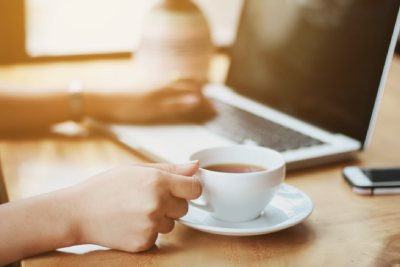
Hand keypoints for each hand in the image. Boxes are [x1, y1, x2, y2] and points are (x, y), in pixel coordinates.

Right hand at [72, 161, 200, 251]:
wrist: (78, 213)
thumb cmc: (106, 187)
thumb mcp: (136, 169)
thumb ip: (170, 169)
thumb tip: (196, 167)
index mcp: (157, 181)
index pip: (195, 188)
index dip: (189, 188)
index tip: (181, 189)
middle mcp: (157, 204)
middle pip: (185, 208)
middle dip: (172, 204)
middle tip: (149, 199)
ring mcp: (150, 225)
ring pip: (171, 224)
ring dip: (160, 219)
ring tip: (136, 211)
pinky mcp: (143, 243)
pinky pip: (157, 236)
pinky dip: (148, 232)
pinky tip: (130, 223)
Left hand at [84, 79, 215, 122]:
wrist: (105, 99)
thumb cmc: (129, 107)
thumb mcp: (155, 111)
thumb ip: (177, 106)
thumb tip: (198, 101)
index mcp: (169, 88)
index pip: (195, 93)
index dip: (206, 103)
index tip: (214, 112)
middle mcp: (166, 82)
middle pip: (190, 85)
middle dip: (202, 95)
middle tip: (209, 107)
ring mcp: (158, 82)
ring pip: (182, 82)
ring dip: (193, 89)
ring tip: (198, 99)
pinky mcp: (151, 85)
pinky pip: (172, 83)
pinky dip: (181, 87)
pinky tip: (177, 93)